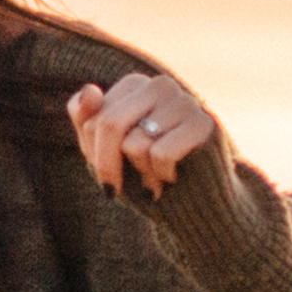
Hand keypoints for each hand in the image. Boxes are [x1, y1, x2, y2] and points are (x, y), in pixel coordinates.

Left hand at [65, 68, 215, 199]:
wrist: (194, 206)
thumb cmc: (143, 177)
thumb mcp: (103, 152)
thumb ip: (86, 120)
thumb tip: (90, 90)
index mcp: (135, 85)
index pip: (95, 118)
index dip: (96, 156)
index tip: (110, 174)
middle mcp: (161, 85)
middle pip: (111, 124)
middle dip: (109, 166)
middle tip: (121, 187)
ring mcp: (185, 101)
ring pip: (136, 144)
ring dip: (142, 173)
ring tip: (156, 177)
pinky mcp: (205, 124)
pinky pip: (162, 154)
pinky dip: (162, 176)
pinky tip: (174, 177)